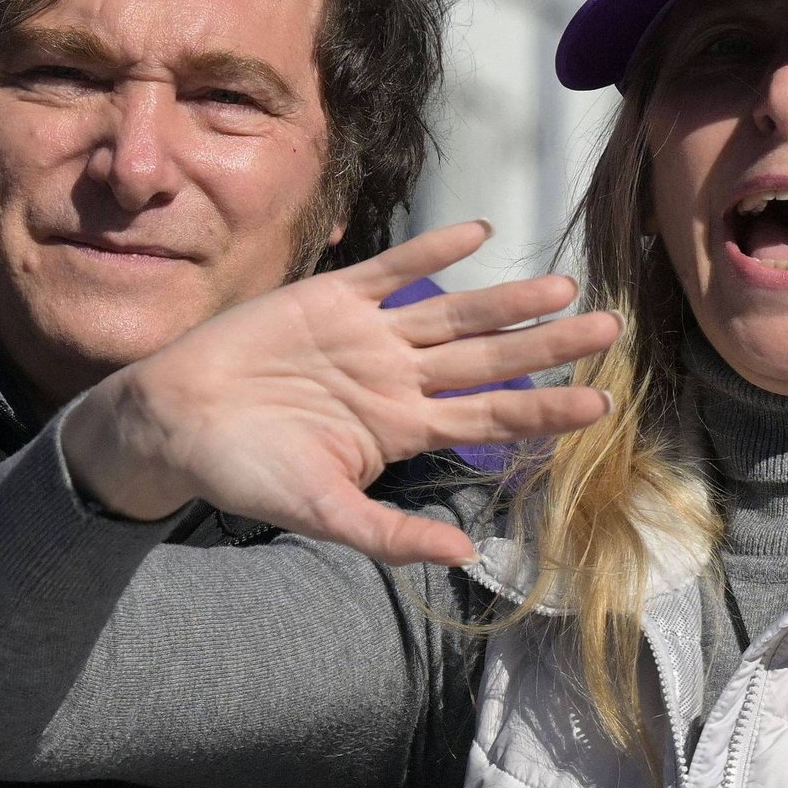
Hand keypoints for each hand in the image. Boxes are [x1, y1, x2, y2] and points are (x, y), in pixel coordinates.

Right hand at [64, 221, 620, 565]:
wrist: (177, 422)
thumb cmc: (246, 474)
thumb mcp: (323, 512)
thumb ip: (390, 535)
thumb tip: (465, 554)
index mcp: (403, 426)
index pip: (491, 416)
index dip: (545, 409)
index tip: (601, 404)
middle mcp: (398, 377)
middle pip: (489, 359)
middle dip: (547, 345)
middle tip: (610, 329)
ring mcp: (370, 334)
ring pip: (453, 313)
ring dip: (507, 300)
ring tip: (563, 287)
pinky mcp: (333, 297)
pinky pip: (393, 269)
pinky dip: (432, 252)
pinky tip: (478, 234)